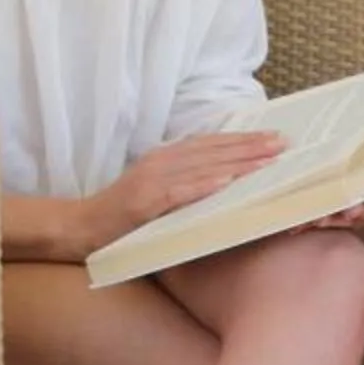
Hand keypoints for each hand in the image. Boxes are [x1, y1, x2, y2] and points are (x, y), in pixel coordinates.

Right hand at [91, 130, 288, 248]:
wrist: (80, 228)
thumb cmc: (123, 214)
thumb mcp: (158, 189)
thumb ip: (186, 181)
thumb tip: (226, 178)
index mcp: (165, 156)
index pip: (211, 143)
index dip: (242, 139)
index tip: (273, 137)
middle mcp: (160, 162)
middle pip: (212, 150)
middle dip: (250, 146)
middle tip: (283, 144)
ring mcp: (151, 181)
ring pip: (201, 167)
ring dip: (237, 162)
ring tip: (267, 160)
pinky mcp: (143, 203)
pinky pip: (179, 192)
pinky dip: (204, 185)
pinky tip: (227, 181)